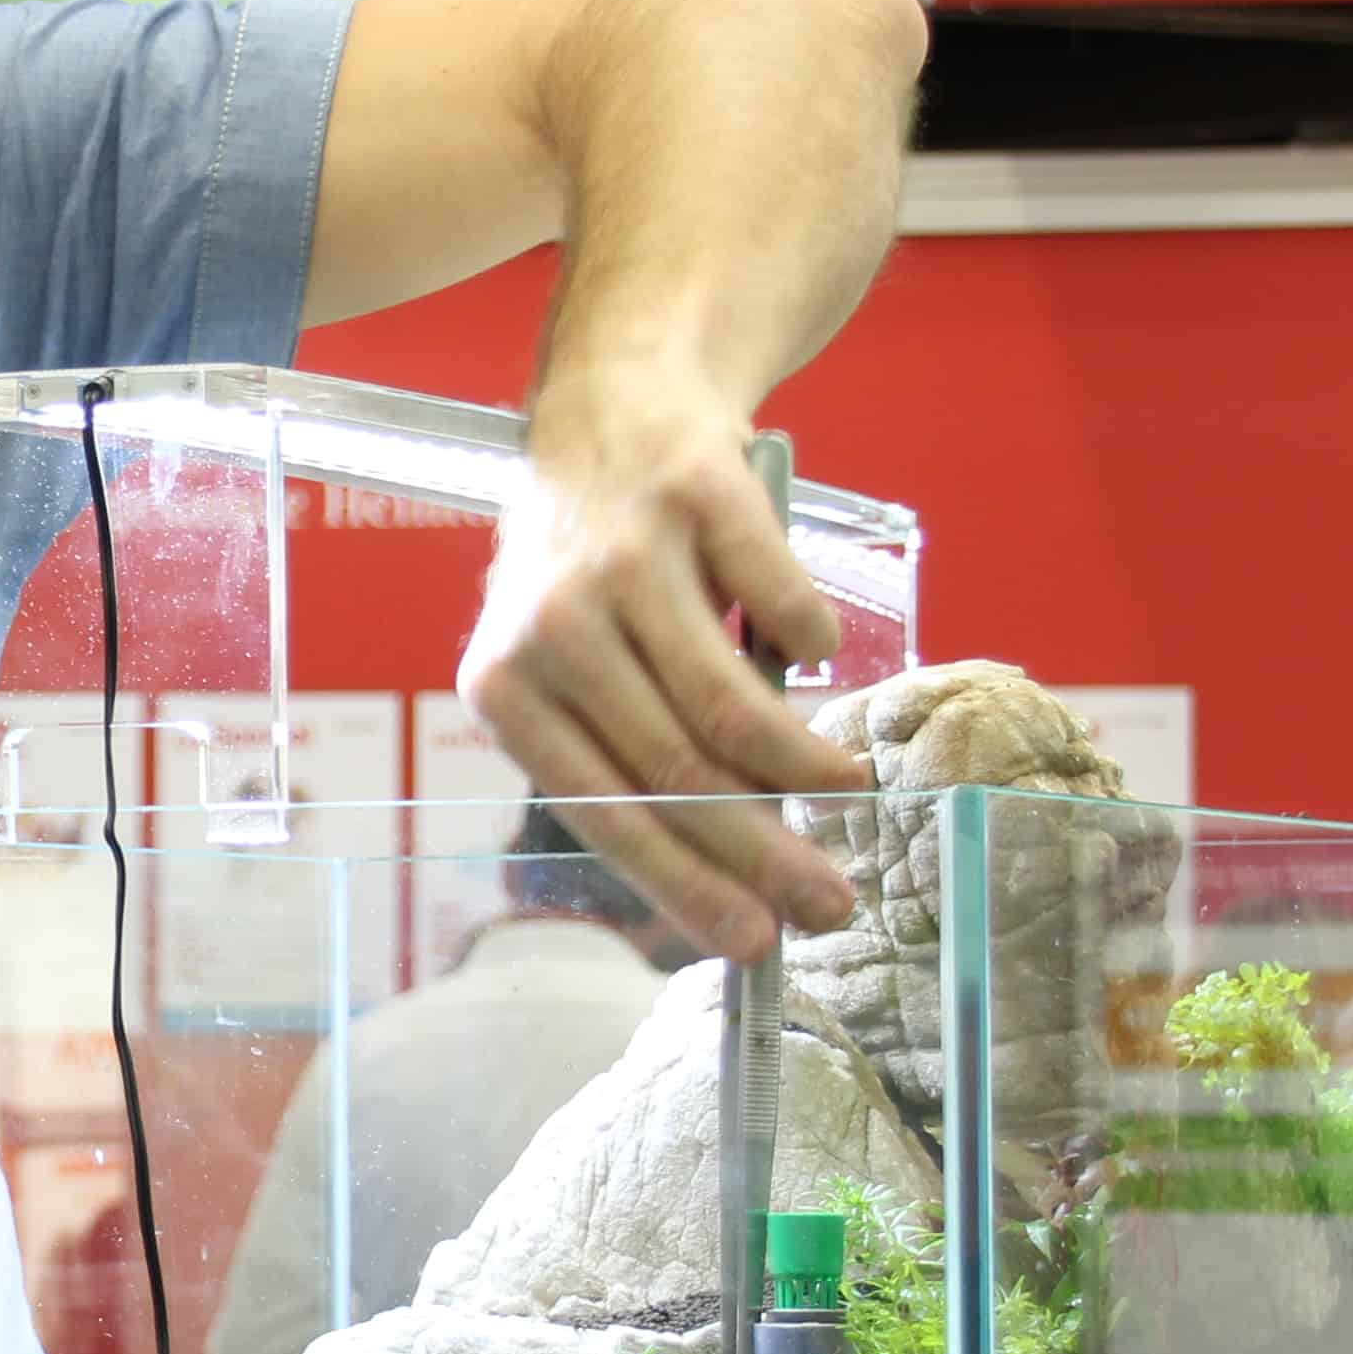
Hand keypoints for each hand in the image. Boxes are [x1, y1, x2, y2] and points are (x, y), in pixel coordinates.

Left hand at [461, 400, 865, 958]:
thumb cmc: (594, 570)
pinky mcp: (697, 496)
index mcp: (503, 688)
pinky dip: (809, 643)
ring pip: (727, 704)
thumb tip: (728, 880)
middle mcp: (550, 624)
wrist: (608, 410)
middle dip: (760, 853)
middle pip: (672, 769)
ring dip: (802, 765)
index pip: (604, 810)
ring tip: (849, 792)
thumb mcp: (571, 668)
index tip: (752, 943)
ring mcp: (623, 556)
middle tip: (827, 902)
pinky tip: (818, 659)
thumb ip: (628, 756)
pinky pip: (778, 605)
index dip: (685, 884)